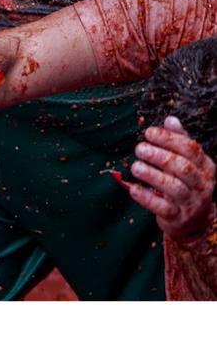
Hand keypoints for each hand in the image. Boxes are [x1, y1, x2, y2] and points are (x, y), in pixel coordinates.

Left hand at [126, 116, 215, 241]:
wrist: (194, 222)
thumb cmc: (186, 185)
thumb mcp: (189, 163)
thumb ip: (180, 141)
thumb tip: (170, 119)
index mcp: (206, 167)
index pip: (191, 149)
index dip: (169, 139)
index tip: (149, 133)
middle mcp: (202, 185)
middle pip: (183, 168)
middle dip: (160, 156)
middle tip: (139, 148)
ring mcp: (191, 203)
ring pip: (174, 187)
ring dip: (152, 175)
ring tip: (135, 166)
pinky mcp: (178, 218)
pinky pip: (163, 207)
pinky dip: (147, 197)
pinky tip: (133, 189)